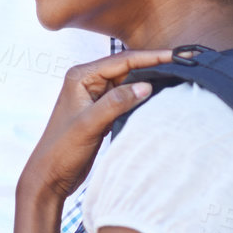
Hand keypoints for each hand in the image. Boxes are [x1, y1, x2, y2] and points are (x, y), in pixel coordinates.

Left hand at [19, 48, 175, 204]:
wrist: (48, 177)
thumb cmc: (61, 150)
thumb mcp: (89, 125)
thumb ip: (116, 103)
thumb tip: (146, 85)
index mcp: (80, 76)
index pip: (122, 60)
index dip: (151, 57)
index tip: (177, 56)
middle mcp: (87, 82)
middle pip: (127, 68)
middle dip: (154, 65)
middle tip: (184, 62)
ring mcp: (94, 96)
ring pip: (128, 82)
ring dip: (150, 80)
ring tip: (178, 75)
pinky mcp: (100, 111)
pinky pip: (125, 98)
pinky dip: (141, 97)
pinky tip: (159, 96)